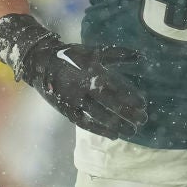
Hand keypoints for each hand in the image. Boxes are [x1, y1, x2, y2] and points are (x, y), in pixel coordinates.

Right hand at [0, 14, 147, 138]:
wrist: (42, 63)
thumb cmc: (74, 56)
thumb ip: (118, 54)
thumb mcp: (96, 52)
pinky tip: (114, 134)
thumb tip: (141, 56)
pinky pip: (85, 123)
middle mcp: (84, 88)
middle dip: (127, 113)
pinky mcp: (67, 110)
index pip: (115, 88)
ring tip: (132, 131)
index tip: (143, 104)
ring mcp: (74, 101)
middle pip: (109, 104)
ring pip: (98, 116)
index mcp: (92, 72)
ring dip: (116, 124)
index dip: (129, 97)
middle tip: (142, 120)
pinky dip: (99, 130)